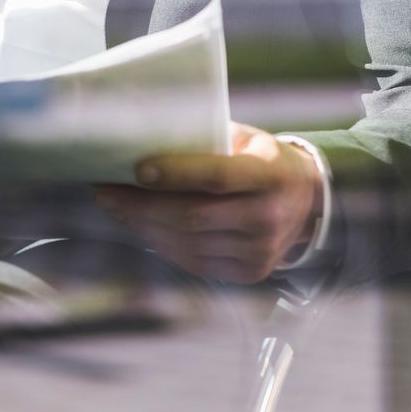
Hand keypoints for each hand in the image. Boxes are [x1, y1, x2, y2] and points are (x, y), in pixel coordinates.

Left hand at [94, 122, 321, 282]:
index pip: (217, 177)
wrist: (305, 202)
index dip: (176, 174)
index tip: (136, 169)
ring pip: (186, 242)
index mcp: (271, 175)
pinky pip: (192, 260)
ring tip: (115, 207)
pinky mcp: (248, 272)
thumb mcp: (243, 139)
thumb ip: (203, 141)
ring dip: (143, 225)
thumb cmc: (259, 160)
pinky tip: (140, 225)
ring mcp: (260, 250)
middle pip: (193, 216)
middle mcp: (269, 217)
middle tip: (105, 192)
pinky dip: (160, 242)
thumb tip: (140, 140)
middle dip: (141, 206)